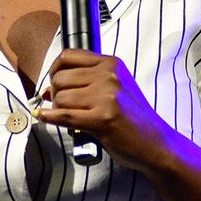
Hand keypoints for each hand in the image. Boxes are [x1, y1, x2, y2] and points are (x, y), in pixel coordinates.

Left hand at [36, 49, 168, 170]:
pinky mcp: (103, 119)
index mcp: (111, 64)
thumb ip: (85, 81)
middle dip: (54, 94)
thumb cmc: (132, 118)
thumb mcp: (114, 87)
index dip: (54, 70)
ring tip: (71, 117)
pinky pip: (64, 115)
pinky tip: (44, 117)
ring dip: (58, 110)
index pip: (68, 56)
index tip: (53, 82)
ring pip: (60, 98)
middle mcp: (109, 76)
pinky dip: (50, 117)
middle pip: (60, 78)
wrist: (155, 143)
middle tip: (62, 106)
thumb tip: (46, 89)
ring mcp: (107, 97)